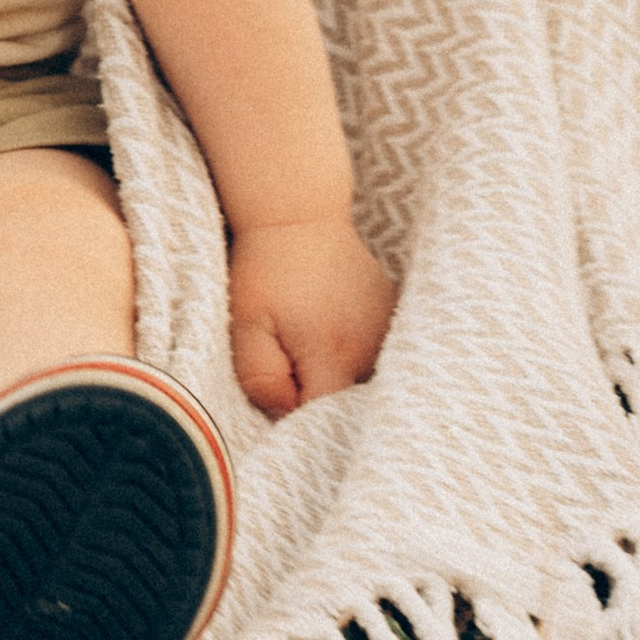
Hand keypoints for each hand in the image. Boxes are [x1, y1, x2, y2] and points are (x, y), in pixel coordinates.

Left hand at [228, 216, 396, 417]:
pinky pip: (381, 356)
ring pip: (370, 382)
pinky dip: (361, 360)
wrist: (298, 214)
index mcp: (334, 356)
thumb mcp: (246, 326)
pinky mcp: (393, 313)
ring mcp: (389, 329)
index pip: (328, 420)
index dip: (303, 425)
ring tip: (316, 355)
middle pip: (353, 405)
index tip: (284, 408)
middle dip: (326, 407)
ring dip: (346, 383)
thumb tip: (287, 416)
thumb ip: (262, 380)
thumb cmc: (266, 271)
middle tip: (296, 381)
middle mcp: (373, 348)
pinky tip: (338, 341)